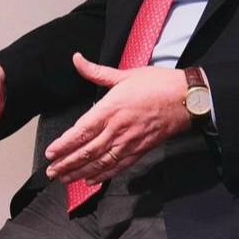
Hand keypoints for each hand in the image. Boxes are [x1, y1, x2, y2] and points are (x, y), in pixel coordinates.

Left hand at [45, 53, 191, 185]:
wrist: (188, 99)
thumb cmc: (157, 84)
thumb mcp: (125, 74)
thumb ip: (97, 71)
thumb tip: (77, 58)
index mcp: (111, 108)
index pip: (82, 131)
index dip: (65, 144)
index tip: (51, 152)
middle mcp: (118, 128)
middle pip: (88, 151)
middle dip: (67, 163)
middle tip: (50, 172)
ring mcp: (130, 142)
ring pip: (101, 162)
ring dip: (80, 172)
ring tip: (64, 178)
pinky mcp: (141, 150)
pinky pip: (119, 166)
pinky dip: (104, 175)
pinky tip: (91, 180)